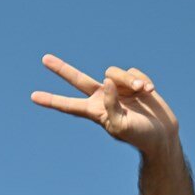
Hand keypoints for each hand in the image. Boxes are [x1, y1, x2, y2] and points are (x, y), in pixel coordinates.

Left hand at [31, 55, 178, 157]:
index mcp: (94, 111)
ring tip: (143, 91)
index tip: (33, 97)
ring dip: (130, 80)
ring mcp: (116, 88)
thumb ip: (110, 104)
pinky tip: (149, 92)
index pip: (68, 105)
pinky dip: (142, 80)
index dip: (52, 100)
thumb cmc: (139, 135)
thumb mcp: (120, 125)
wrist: (161, 133)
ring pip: (115, 72)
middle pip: (78, 80)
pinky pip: (132, 71)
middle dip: (62, 69)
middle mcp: (102, 97)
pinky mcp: (132, 81)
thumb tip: (106, 81)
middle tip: (44, 59)